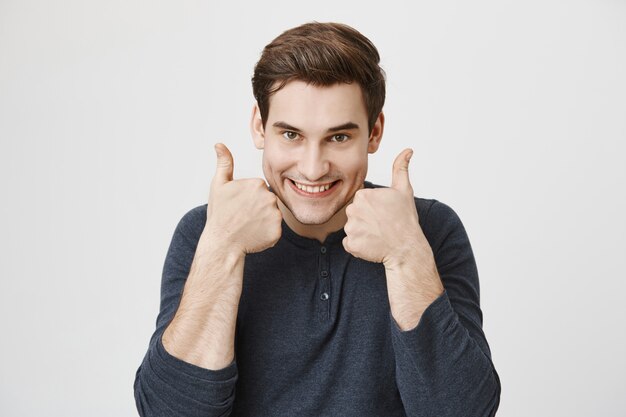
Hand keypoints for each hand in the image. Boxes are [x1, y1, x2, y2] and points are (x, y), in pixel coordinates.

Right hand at [204, 143, 282, 254]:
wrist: (222, 243)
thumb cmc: (220, 215)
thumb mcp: (219, 185)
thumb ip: (224, 163)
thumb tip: (220, 145)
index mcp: (257, 184)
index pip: (259, 189)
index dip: (249, 197)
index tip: (239, 205)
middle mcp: (269, 198)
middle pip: (268, 201)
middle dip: (258, 207)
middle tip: (243, 216)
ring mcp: (275, 215)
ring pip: (272, 214)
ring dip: (263, 220)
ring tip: (248, 225)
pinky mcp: (277, 231)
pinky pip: (275, 229)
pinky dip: (267, 232)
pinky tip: (254, 234)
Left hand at [342, 149, 423, 266]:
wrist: (406, 248)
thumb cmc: (405, 219)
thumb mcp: (404, 191)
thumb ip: (400, 168)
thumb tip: (408, 150)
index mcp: (363, 195)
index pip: (362, 201)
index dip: (373, 208)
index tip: (384, 213)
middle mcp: (353, 209)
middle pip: (355, 214)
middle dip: (366, 219)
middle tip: (382, 225)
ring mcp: (350, 228)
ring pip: (352, 228)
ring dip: (362, 233)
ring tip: (378, 235)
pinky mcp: (350, 244)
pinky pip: (350, 243)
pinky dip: (359, 246)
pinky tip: (372, 244)